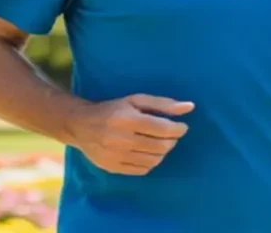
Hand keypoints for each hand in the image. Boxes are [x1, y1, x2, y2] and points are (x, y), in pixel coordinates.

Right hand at [66, 94, 194, 175]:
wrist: (80, 125)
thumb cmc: (113, 109)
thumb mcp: (136, 100)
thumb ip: (163, 104)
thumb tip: (190, 107)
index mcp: (128, 119)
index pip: (163, 129)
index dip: (178, 130)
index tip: (182, 127)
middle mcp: (121, 139)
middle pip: (160, 146)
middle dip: (172, 141)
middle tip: (171, 135)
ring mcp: (116, 156)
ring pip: (154, 160)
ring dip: (163, 152)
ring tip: (160, 143)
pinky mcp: (112, 167)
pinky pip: (142, 170)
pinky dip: (151, 162)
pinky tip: (148, 152)